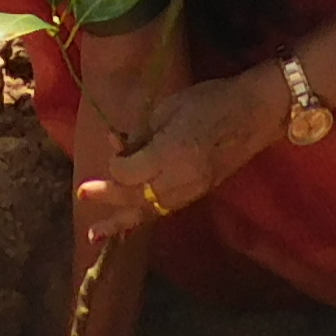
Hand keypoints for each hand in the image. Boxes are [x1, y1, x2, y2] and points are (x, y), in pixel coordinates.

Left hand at [68, 64, 285, 239]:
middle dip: (108, 198)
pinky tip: (129, 225)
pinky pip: (165, 210)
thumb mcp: (168, 108)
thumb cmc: (209, 101)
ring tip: (98, 234)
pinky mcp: (198, 194)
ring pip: (150, 212)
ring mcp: (191, 191)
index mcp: (169, 154)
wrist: (253, 115)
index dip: (116, 162)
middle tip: (82, 195)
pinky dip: (145, 217)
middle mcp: (178, 180)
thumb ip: (141, 133)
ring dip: (122, 221)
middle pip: (135, 197)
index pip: (128, 173)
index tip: (115, 144)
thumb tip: (120, 147)